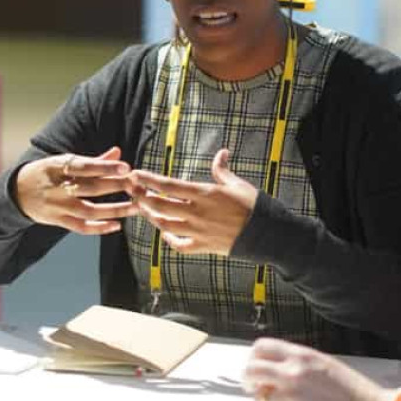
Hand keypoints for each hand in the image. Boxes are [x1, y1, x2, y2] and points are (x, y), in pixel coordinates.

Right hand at [14, 146, 137, 235]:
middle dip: (116, 186)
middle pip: (91, 188)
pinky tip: (116, 225)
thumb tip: (118, 152)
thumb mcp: (63, 162)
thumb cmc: (47, 174)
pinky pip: (81, 227)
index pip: (85, 166)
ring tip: (135, 207)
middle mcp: (58, 187)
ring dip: (115, 209)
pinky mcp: (59, 221)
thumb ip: (93, 160)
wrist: (17, 193)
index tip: (126, 167)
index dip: (105, 167)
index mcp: (58, 167)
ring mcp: (58, 206)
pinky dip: (99, 227)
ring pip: (89, 210)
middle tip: (137, 185)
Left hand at [130, 148, 257, 254]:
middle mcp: (197, 213)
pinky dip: (169, 239)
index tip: (135, 174)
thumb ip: (223, 170)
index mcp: (204, 194)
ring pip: (164, 225)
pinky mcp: (203, 247)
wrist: (268, 234)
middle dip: (141, 197)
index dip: (148, 180)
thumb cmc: (255, 206)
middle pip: (159, 206)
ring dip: (151, 216)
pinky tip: (166, 232)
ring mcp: (198, 232)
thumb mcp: (238, 184)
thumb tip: (222, 153)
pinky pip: (179, 245)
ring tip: (144, 208)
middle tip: (132, 191)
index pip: (168, 185)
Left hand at [243, 338, 396, 400]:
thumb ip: (297, 362)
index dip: (254, 357)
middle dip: (248, 379)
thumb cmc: (352, 391)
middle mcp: (292, 374)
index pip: (261, 347)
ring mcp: (290, 399)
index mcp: (302, 356)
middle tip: (252, 386)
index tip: (255, 365)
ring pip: (259, 398)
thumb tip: (273, 367)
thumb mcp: (324, 364)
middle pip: (251, 371)